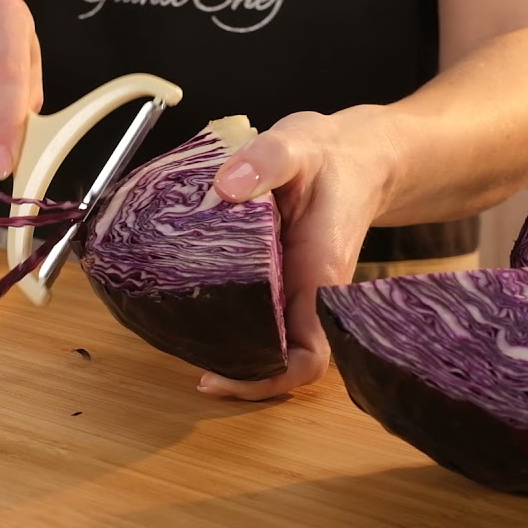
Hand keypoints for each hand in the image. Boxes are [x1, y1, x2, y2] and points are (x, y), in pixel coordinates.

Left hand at [200, 107, 400, 400]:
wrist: (352, 154)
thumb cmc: (333, 158)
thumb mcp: (299, 146)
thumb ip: (266, 161)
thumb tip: (227, 186)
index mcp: (319, 277)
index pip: (306, 358)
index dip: (267, 381)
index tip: (218, 379)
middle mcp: (303, 292)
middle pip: (272, 357)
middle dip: (231, 366)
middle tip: (182, 353)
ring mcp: (286, 285)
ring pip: (257, 334)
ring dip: (223, 339)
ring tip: (175, 329)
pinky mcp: (270, 272)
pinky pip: (247, 302)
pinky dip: (219, 303)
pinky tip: (185, 288)